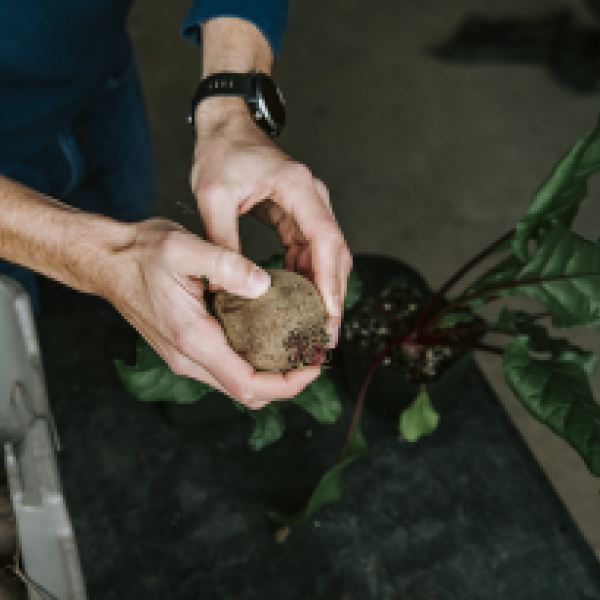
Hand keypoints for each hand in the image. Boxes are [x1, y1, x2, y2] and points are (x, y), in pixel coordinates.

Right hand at [107, 217, 320, 408]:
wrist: (107, 262)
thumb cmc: (140, 254)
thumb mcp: (183, 247)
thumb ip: (225, 265)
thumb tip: (264, 284)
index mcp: (193, 339)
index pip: (248, 383)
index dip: (287, 384)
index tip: (313, 366)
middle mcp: (189, 358)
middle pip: (247, 392)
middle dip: (286, 382)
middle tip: (313, 356)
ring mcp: (186, 357)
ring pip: (238, 382)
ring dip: (271, 374)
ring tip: (298, 347)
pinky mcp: (187, 349)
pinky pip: (227, 367)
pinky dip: (253, 361)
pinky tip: (269, 336)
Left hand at [191, 97, 352, 348]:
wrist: (227, 127)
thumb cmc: (221, 153)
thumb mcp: (213, 195)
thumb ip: (222, 239)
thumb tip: (224, 287)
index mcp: (298, 188)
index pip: (325, 238)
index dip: (329, 279)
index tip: (329, 312)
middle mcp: (313, 197)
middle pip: (336, 252)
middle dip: (334, 294)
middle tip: (327, 334)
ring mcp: (309, 206)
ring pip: (328, 255)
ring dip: (324, 290)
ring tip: (316, 327)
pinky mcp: (299, 215)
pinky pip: (311, 251)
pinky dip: (308, 277)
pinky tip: (299, 301)